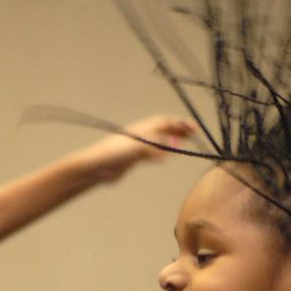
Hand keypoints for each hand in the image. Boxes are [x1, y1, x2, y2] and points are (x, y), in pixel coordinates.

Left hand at [82, 115, 196, 182]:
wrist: (95, 167)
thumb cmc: (112, 154)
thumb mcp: (137, 148)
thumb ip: (155, 146)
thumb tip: (173, 146)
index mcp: (143, 129)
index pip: (166, 122)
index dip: (180, 123)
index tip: (194, 128)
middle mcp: (142, 135)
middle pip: (164, 129)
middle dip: (180, 130)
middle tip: (194, 133)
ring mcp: (138, 146)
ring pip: (160, 140)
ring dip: (173, 140)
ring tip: (185, 142)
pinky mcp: (134, 158)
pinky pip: (152, 153)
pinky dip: (162, 152)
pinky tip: (166, 157)